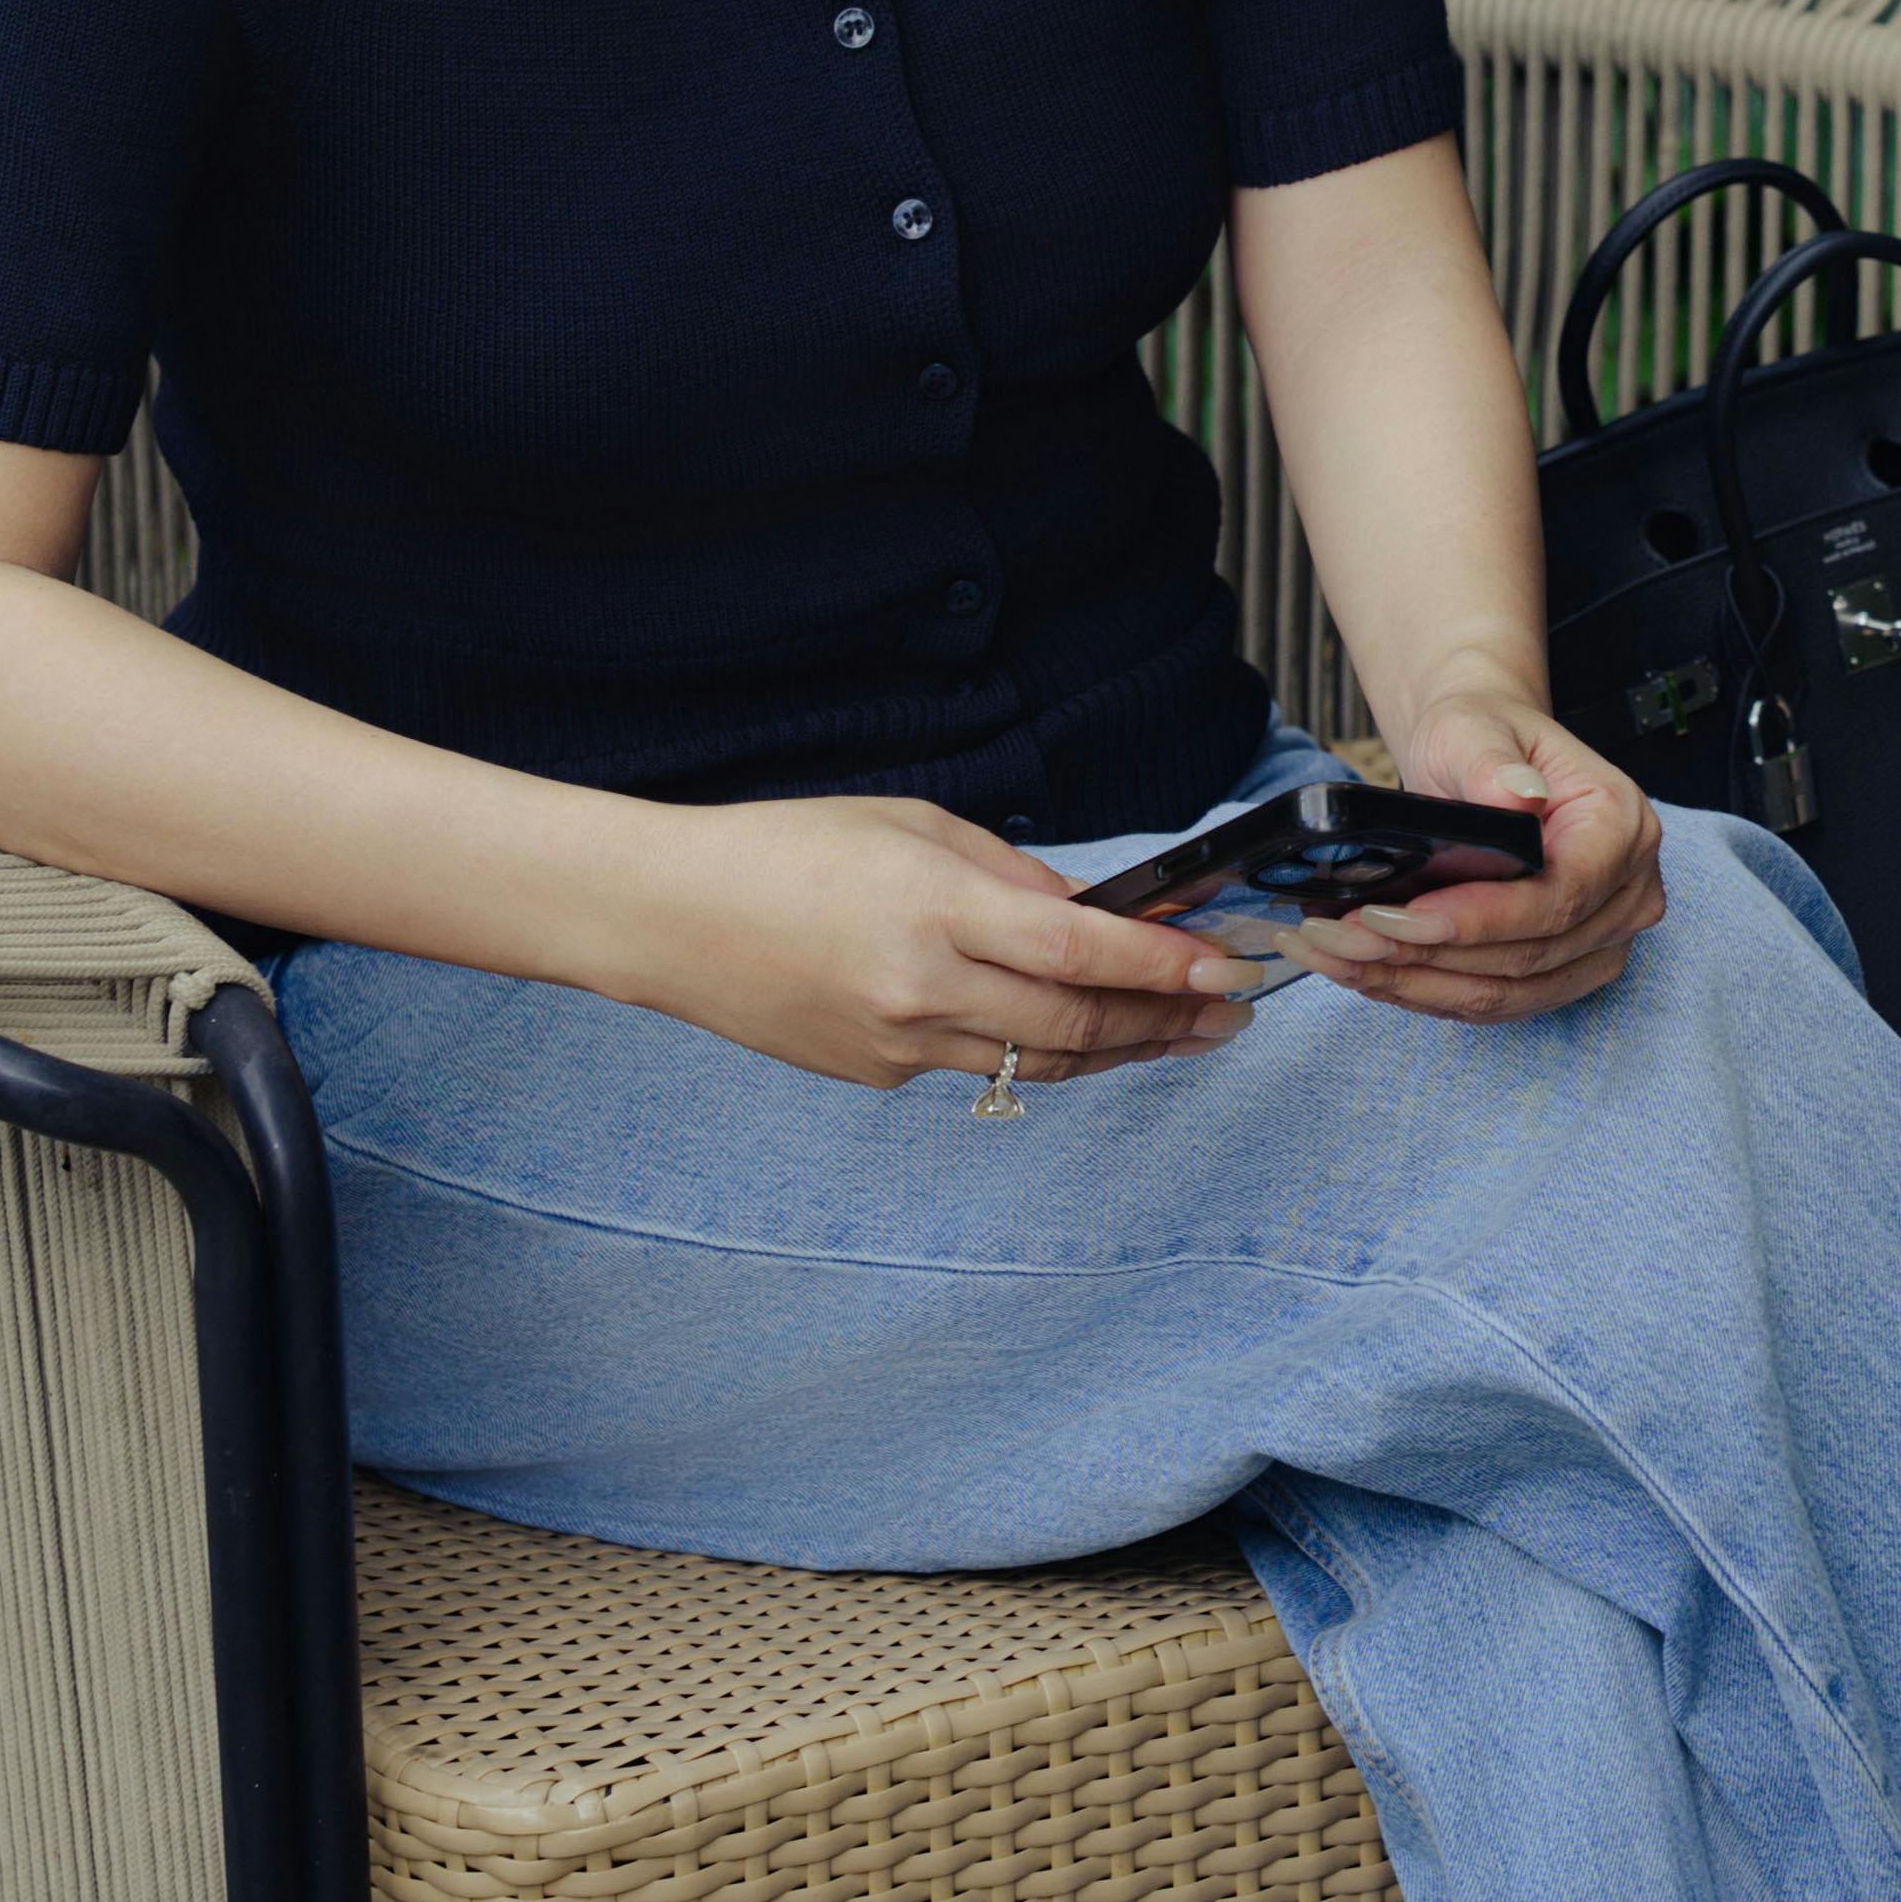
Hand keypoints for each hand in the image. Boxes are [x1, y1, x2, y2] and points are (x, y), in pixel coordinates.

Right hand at [630, 790, 1255, 1092]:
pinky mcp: (878, 1075)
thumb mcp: (911, 826)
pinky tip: (1077, 1032)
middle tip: (1231, 1010)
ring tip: (1184, 1033)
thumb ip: (1011, 873)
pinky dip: (1038, 1050)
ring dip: (1125, 1050)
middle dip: (1170, 1019)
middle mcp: (923, 988)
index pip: (1081, 946)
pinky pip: (980, 1064)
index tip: (1230, 965)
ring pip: (1042, 1061)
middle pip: (1080, 1024)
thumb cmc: (784, 849)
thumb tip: (1092, 909)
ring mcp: (900, 1044)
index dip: (1166, 963)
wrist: (669, 918)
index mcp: (934, 907)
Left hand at [1304, 695, 1664, 1024]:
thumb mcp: (1475, 729)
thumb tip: (1516, 798)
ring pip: (1506, 992)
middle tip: (1334, 936)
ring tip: (1334, 956)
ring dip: (1412, 983)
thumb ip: (1492, 763)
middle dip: (1424, 954)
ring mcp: (1600, 943)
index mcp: (1621, 829)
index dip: (1478, 920)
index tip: (1395, 918)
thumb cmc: (1482, 738)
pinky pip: (1493, 1002)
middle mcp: (1626, 895)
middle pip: (1529, 956)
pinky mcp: (1562, 974)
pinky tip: (1363, 972)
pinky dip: (1422, 992)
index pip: (1559, 898)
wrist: (1482, 759)